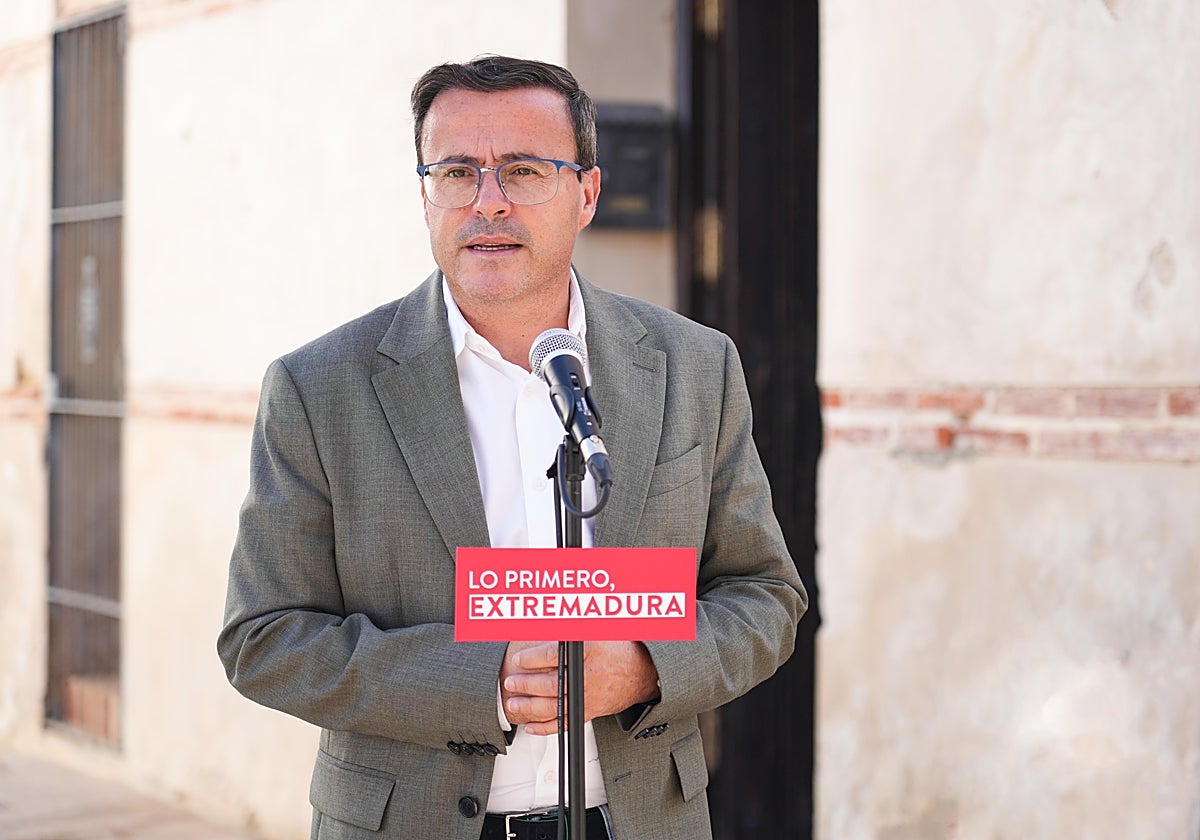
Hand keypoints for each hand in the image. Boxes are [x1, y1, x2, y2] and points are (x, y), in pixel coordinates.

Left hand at [501, 641, 659, 735]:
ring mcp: (586, 698)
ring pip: (553, 707)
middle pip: (549, 684)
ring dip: (530, 707)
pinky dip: (545, 727)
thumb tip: (549, 622)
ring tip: (514, 704)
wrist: (641, 673)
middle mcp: (587, 679)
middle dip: (525, 684)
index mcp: (588, 655)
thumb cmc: (619, 651)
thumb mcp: (597, 632)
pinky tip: (531, 726)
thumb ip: (574, 629)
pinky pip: (563, 724)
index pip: (552, 657)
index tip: (519, 659)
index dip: (532, 659)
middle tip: (511, 682)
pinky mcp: (587, 712)